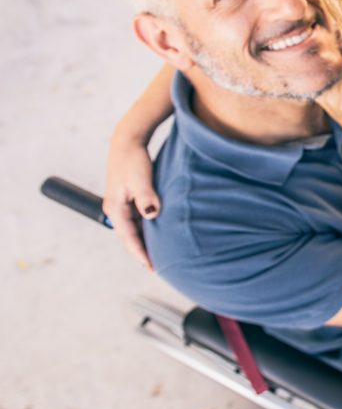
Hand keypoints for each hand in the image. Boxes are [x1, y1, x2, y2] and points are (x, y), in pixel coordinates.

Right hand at [102, 130, 158, 270]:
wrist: (127, 141)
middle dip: (141, 252)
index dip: (140, 253)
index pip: (128, 237)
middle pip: (129, 236)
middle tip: (157, 267)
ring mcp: (121, 204)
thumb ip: (147, 197)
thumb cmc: (134, 158)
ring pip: (134, 228)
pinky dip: (146, 228)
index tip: (151, 266)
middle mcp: (115, 208)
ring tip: (159, 254)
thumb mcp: (141, 178)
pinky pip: (137, 219)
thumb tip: (152, 215)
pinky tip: (157, 233)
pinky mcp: (128, 198)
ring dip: (144, 240)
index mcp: (115, 208)